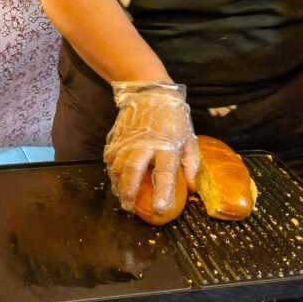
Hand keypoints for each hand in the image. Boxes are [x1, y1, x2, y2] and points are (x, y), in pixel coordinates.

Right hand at [104, 82, 199, 213]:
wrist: (152, 93)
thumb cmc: (174, 118)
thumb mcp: (189, 138)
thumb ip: (191, 164)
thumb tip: (192, 188)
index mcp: (167, 146)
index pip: (165, 172)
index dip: (163, 192)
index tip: (160, 208)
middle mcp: (145, 144)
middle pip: (133, 171)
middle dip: (129, 192)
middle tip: (129, 207)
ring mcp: (128, 140)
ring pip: (118, 166)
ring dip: (118, 184)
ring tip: (122, 197)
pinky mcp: (117, 136)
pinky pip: (110, 157)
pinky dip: (111, 170)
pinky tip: (115, 179)